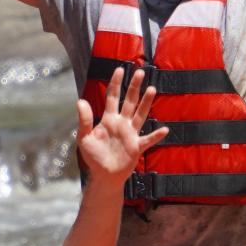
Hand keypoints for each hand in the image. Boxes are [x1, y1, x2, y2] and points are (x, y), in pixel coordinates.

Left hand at [75, 67, 166, 183]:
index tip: (120, 69)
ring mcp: (131, 134)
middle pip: (129, 101)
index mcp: (108, 119)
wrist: (103, 175)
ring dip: (146, 103)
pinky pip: (148, 140)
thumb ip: (84, 120)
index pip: (113, 97)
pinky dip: (156, 135)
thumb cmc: (93, 157)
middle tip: (140, 72)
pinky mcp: (137, 147)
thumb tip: (80, 101)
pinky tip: (164, 129)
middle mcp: (121, 123)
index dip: (116, 83)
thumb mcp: (84, 138)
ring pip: (140, 114)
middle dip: (134, 87)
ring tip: (152, 89)